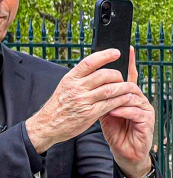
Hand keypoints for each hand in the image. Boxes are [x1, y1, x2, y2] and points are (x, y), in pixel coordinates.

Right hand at [26, 49, 142, 153]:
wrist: (48, 125)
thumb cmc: (59, 105)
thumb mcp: (65, 87)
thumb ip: (80, 78)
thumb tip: (100, 68)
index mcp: (70, 79)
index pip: (89, 62)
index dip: (104, 55)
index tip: (117, 52)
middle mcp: (76, 88)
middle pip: (104, 75)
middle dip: (117, 75)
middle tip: (121, 77)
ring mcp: (83, 101)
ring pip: (110, 89)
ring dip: (123, 87)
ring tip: (128, 87)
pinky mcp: (89, 113)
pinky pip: (110, 103)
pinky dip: (121, 100)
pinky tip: (125, 99)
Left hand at [99, 47, 153, 177]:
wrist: (125, 152)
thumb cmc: (115, 131)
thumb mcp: (105, 111)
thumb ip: (102, 97)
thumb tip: (91, 83)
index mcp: (129, 97)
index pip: (129, 76)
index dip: (128, 63)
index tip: (125, 48)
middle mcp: (139, 101)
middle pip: (131, 85)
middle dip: (119, 82)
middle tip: (107, 81)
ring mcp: (145, 111)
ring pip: (134, 97)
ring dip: (118, 97)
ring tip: (106, 99)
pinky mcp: (147, 122)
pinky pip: (136, 112)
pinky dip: (123, 111)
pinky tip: (113, 111)